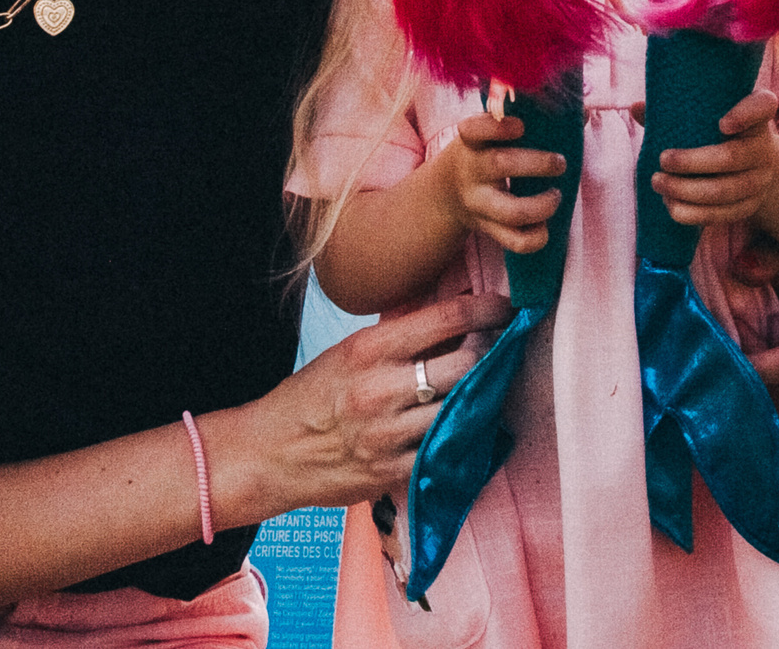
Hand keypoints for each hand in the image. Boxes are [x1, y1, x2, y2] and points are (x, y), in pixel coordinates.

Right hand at [242, 293, 514, 510]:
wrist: (270, 455)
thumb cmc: (312, 397)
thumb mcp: (348, 353)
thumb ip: (398, 340)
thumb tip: (455, 318)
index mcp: (367, 350)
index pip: (442, 319)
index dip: (485, 309)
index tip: (507, 306)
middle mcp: (380, 389)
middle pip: (464, 364)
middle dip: (491, 353)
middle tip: (503, 348)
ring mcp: (388, 434)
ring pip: (461, 408)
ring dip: (483, 395)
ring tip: (491, 385)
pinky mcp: (393, 472)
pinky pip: (446, 450)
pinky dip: (463, 435)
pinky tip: (469, 424)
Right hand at [439, 111, 565, 255]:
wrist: (447, 193)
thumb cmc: (485, 153)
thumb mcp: (491, 134)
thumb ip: (529, 120)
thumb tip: (582, 114)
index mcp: (472, 142)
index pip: (474, 129)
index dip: (497, 127)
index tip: (521, 125)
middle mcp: (472, 171)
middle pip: (499, 164)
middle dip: (537, 163)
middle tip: (560, 162)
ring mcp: (480, 204)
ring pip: (510, 211)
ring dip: (542, 205)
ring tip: (556, 195)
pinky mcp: (489, 229)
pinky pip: (515, 242)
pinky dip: (537, 238)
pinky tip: (545, 224)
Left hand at [633, 88, 778, 229]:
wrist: (753, 165)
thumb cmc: (719, 133)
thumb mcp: (708, 116)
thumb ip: (675, 110)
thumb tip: (636, 108)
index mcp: (755, 117)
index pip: (762, 107)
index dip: (745, 115)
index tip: (721, 124)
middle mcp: (763, 148)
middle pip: (732, 157)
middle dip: (692, 161)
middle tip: (662, 160)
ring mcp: (760, 180)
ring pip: (725, 191)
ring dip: (687, 191)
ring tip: (658, 183)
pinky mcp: (750, 206)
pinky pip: (723, 215)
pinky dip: (694, 214)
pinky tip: (671, 206)